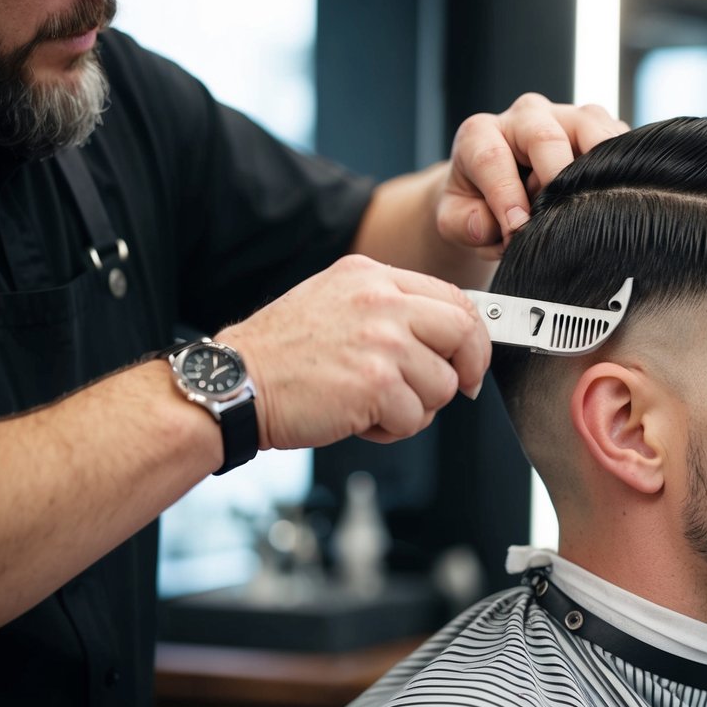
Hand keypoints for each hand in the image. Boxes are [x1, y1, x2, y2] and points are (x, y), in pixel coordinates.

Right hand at [217, 254, 489, 446]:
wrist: (234, 382)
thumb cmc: (282, 354)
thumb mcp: (336, 302)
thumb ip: (389, 309)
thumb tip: (448, 336)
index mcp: (373, 276)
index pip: (454, 297)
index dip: (471, 337)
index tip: (468, 362)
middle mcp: (381, 301)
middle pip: (463, 333)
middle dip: (463, 370)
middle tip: (438, 391)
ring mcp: (382, 342)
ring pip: (443, 385)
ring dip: (415, 407)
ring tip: (371, 404)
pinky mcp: (377, 385)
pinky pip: (415, 418)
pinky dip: (391, 430)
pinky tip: (358, 418)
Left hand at [437, 93, 627, 254]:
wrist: (494, 188)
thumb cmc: (475, 203)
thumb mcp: (454, 218)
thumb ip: (464, 223)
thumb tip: (490, 227)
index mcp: (481, 134)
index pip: (493, 158)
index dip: (505, 196)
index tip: (516, 229)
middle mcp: (524, 116)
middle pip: (544, 136)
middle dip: (555, 180)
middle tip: (561, 216)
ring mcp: (564, 117)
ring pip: (590, 127)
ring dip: (596, 169)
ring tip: (596, 204)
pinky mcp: (597, 127)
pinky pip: (617, 139)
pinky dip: (621, 167)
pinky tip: (619, 194)